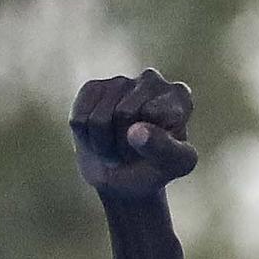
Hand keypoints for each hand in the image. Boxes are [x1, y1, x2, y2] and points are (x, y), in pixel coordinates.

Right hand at [70, 69, 197, 200]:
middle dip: (125, 143)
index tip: (159, 151)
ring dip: (105, 145)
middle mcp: (151, 80)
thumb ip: (165, 149)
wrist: (128, 177)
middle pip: (123, 114)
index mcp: (178, 95)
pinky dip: (87, 138)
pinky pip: (80, 119)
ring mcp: (120, 82)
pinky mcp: (93, 88)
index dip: (150, 141)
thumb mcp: (175, 165)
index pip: (152, 113)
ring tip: (119, 146)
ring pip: (99, 119)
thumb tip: (135, 131)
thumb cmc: (158, 168)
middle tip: (135, 151)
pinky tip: (101, 137)